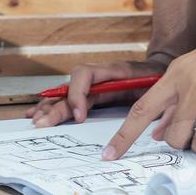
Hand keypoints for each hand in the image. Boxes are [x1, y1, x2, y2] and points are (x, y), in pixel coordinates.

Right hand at [25, 58, 167, 127]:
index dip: (78, 94)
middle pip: (70, 88)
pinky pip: (70, 98)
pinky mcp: (93, 94)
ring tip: (35, 119)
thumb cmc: (160, 78)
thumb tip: (149, 122)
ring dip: (50, 106)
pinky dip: (54, 105)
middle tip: (42, 125)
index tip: (81, 117)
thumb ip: (150, 99)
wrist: (161, 68)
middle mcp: (98, 76)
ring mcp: (94, 85)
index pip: (84, 75)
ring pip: (66, 94)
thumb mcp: (157, 86)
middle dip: (56, 107)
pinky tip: (39, 112)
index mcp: (113, 71)